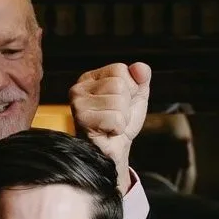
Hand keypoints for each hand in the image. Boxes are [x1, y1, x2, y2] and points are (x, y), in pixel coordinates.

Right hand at [70, 61, 151, 193]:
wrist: (115, 152)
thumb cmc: (121, 124)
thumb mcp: (136, 96)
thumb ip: (141, 77)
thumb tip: (140, 67)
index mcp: (90, 78)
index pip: (120, 69)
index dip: (130, 88)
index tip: (121, 103)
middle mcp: (79, 88)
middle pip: (118, 85)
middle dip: (125, 105)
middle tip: (115, 117)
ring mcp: (78, 104)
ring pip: (118, 101)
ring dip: (122, 118)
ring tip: (111, 125)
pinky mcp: (82, 120)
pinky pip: (115, 118)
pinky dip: (118, 129)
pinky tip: (108, 132)